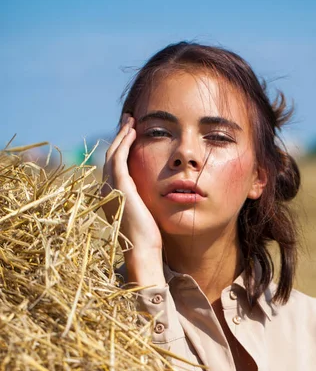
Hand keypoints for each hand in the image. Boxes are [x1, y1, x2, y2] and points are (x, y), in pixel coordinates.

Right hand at [102, 114, 163, 284]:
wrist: (142, 249)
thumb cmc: (147, 237)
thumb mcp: (144, 212)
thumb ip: (143, 198)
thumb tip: (153, 191)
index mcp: (111, 195)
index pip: (114, 165)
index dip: (121, 147)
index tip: (130, 134)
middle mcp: (106, 189)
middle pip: (111, 156)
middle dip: (119, 136)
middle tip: (128, 120)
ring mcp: (110, 188)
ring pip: (113, 153)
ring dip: (122, 135)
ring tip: (131, 121)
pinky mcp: (120, 187)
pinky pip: (119, 158)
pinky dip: (125, 143)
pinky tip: (133, 133)